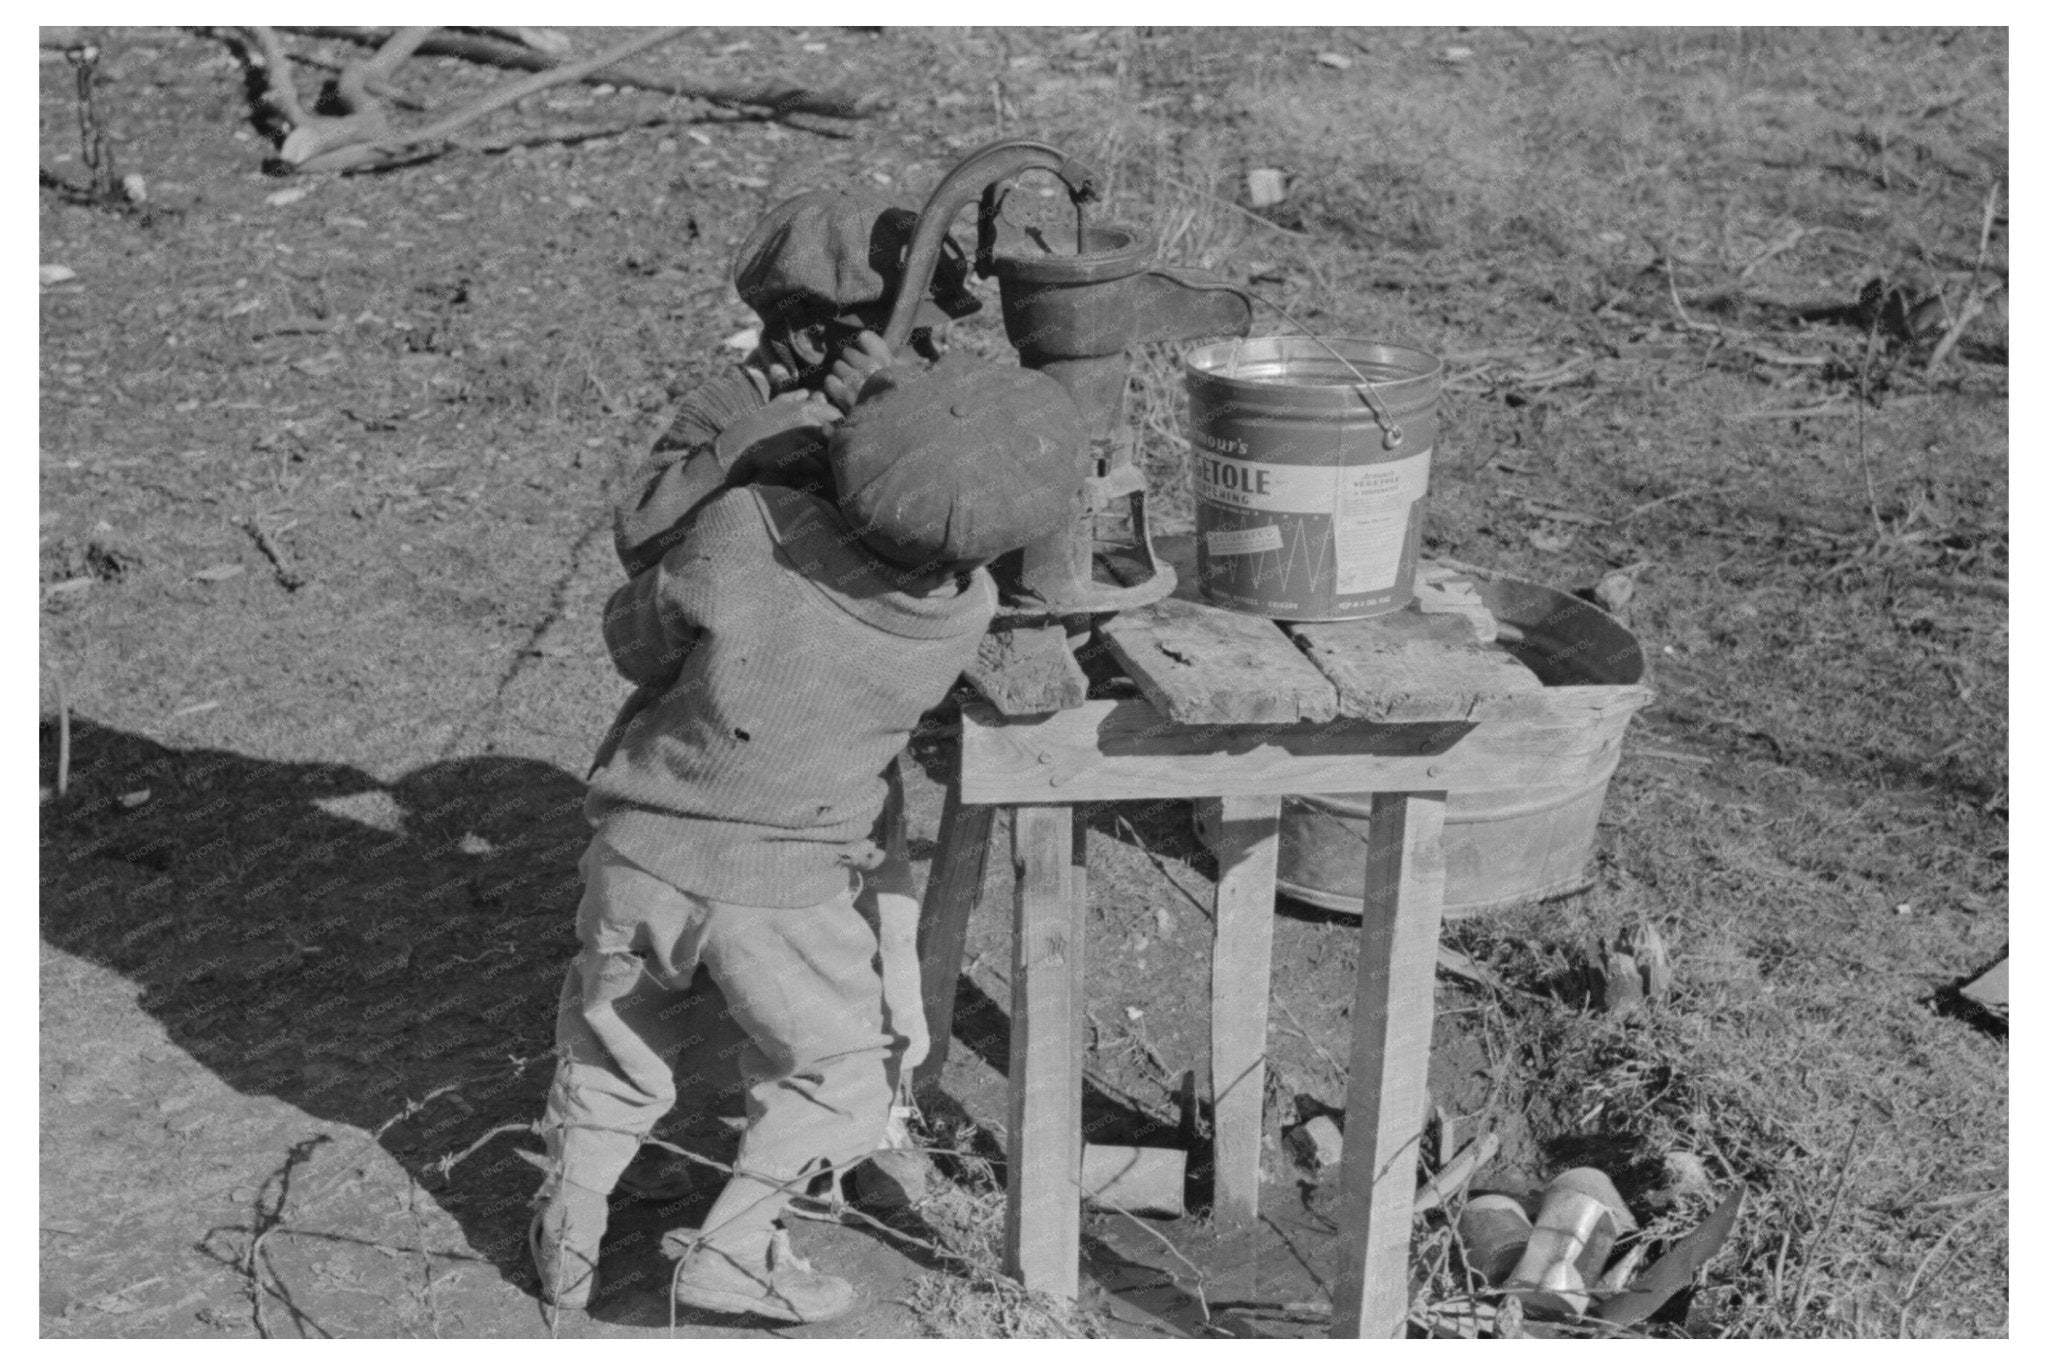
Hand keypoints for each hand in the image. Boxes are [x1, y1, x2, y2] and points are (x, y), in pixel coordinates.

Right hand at [716, 390, 837, 487]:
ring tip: (825, 468)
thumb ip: (794, 397)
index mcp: (805, 407)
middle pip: (837, 434)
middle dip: (835, 445)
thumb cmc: (757, 426)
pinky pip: (818, 465)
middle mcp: (807, 419)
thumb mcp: (775, 405)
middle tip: (833, 455)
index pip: (837, 415)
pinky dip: (817, 471)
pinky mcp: (797, 454)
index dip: (838, 428)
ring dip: (828, 460)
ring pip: (829, 451)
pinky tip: (812, 474)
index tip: (834, 439)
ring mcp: (802, 437)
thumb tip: (810, 392)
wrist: (739, 446)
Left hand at [821, 329, 895, 413]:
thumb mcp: (900, 371)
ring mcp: (856, 383)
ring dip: (842, 374)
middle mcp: (871, 369)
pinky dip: (834, 386)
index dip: (863, 344)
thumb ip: (881, 350)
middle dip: (851, 361)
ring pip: (838, 366)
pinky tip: (843, 393)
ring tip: (852, 384)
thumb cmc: (897, 397)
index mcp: (886, 361)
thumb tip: (862, 335)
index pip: (863, 337)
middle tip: (859, 373)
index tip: (866, 353)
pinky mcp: (845, 397)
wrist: (890, 425)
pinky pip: (830, 382)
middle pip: (847, 352)